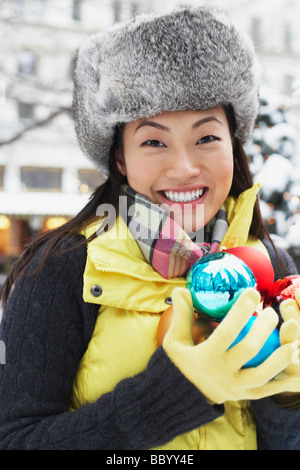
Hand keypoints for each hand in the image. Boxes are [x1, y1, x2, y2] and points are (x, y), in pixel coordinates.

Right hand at [163, 287, 299, 404]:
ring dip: (280, 357)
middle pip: (248, 349)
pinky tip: (293, 361)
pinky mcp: (247, 396)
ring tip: (292, 340)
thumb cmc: (181, 362)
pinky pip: (269, 389)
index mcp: (206, 357)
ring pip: (263, 373)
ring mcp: (237, 387)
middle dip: (263, 328)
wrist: (183, 397)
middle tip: (271, 312)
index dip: (241, 311)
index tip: (252, 292)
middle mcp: (223, 373)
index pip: (226, 331)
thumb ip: (181, 315)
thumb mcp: (175, 340)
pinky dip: (283, 378)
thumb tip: (181, 290)